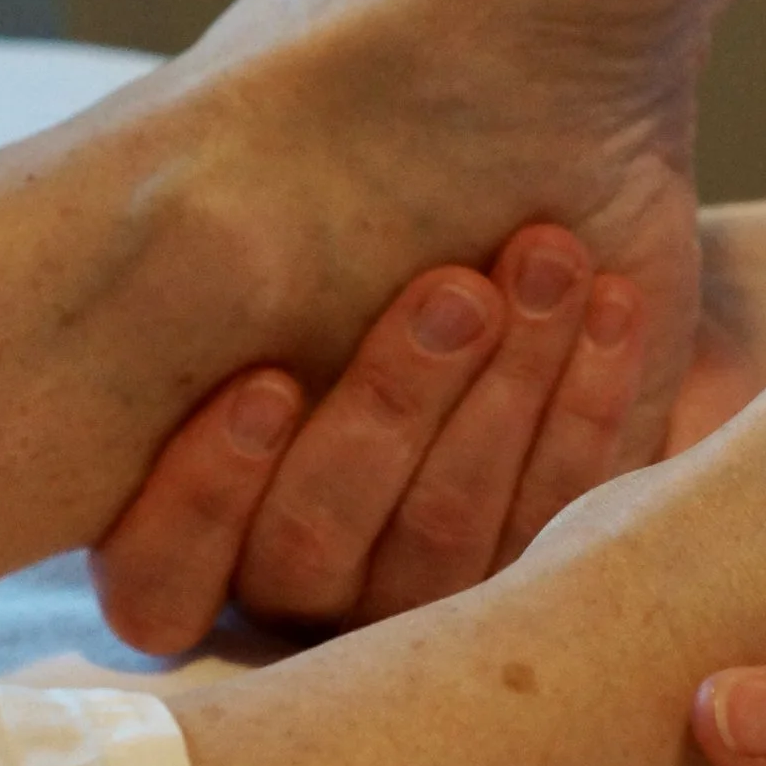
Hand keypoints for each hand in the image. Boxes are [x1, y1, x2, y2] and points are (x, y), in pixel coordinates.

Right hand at [94, 226, 648, 652]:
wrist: (555, 183)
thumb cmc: (369, 177)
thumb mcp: (275, 181)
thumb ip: (206, 229)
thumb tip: (166, 212)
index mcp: (189, 508)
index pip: (154, 582)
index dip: (204, 498)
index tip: (268, 382)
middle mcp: (296, 576)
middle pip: (311, 551)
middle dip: (388, 407)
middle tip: (458, 292)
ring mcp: (420, 589)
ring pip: (445, 543)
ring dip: (504, 393)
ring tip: (551, 262)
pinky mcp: (539, 563)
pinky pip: (556, 524)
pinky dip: (585, 409)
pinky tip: (611, 306)